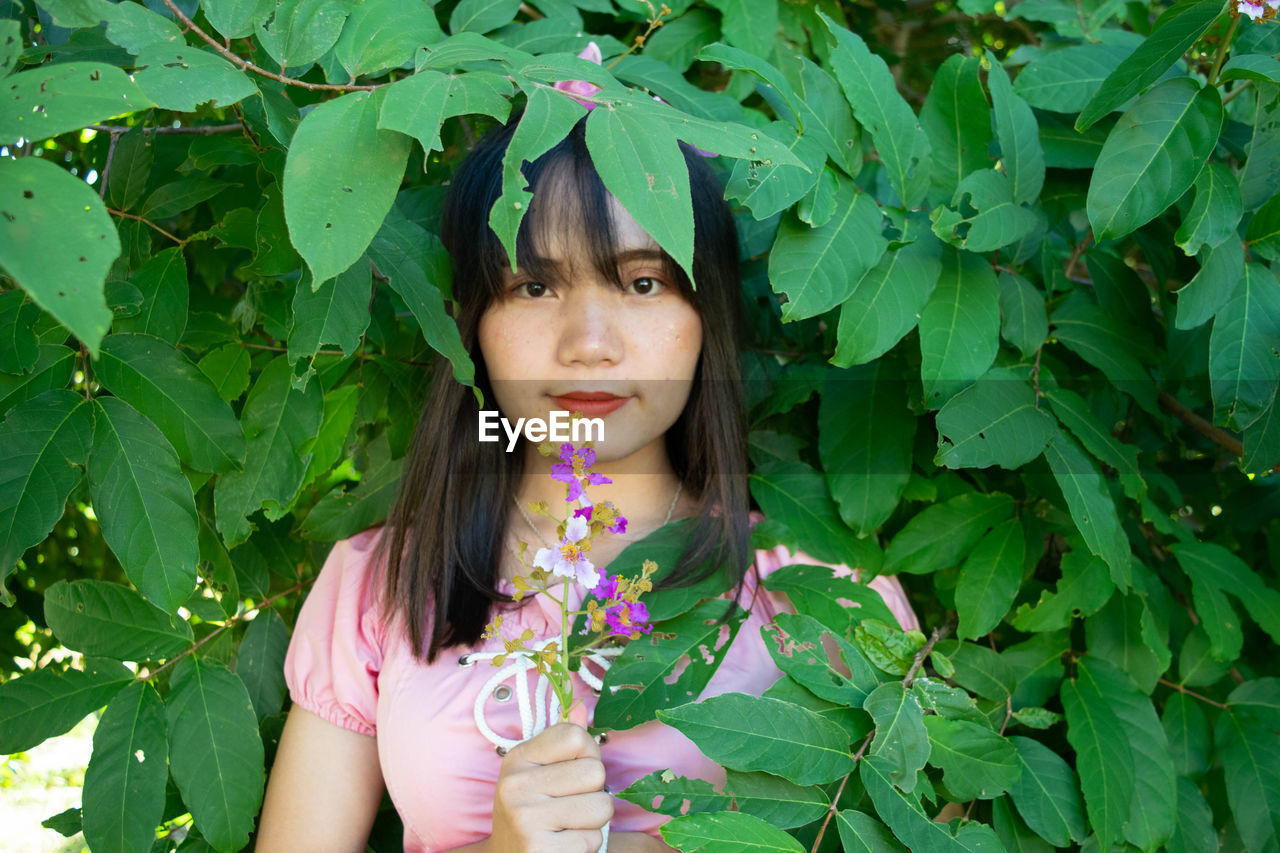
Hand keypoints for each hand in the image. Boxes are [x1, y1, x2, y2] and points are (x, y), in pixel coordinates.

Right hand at [488, 722, 612, 852]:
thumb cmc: (531, 813)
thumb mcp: (538, 772)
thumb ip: (562, 740)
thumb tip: (580, 706)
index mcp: (517, 758)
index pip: (576, 736)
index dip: (588, 756)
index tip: (572, 774)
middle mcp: (516, 785)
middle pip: (595, 772)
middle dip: (594, 792)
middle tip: (571, 806)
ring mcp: (525, 819)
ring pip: (602, 807)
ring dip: (593, 822)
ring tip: (568, 826)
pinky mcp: (540, 850)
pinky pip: (593, 839)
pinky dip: (585, 846)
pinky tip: (562, 844)